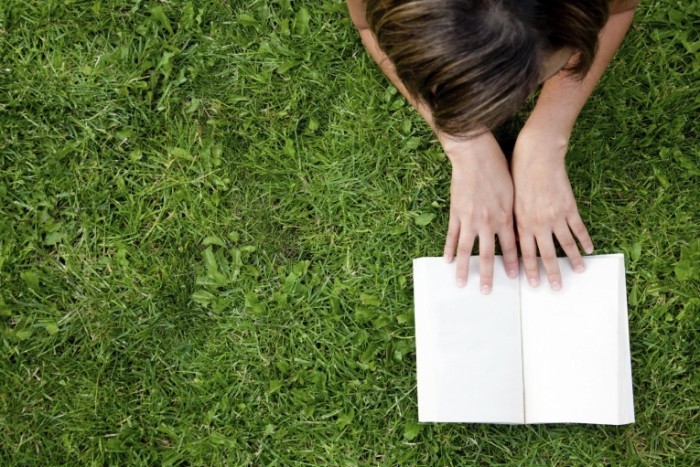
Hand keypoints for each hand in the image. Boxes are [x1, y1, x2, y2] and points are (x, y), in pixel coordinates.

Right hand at [440, 131, 518, 293]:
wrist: (475, 155)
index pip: (511, 247)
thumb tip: (517, 225)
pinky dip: (449, 249)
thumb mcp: (512, 191)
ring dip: (464, 269)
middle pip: (488, 255)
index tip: (514, 278)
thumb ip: (513, 211)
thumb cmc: (498, 168)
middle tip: (486, 292)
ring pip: (467, 250)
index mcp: (505, 217)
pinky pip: (452, 236)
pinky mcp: (456, 213)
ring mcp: (469, 219)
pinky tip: (447, 261)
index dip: (513, 264)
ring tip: (461, 283)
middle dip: (488, 275)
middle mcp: (488, 222)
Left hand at [511, 128, 593, 289]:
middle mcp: (539, 223)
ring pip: (565, 244)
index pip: (525, 254)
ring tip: (580, 272)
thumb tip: (515, 241)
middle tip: (556, 288)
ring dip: (572, 261)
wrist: (536, 156)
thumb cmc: (517, 176)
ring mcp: (555, 216)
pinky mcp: (569, 207)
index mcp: (522, 223)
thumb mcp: (509, 202)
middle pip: (546, 254)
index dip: (530, 270)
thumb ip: (514, 223)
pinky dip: (585, 240)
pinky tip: (589, 250)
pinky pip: (578, 228)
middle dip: (551, 273)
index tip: (533, 284)